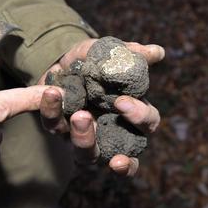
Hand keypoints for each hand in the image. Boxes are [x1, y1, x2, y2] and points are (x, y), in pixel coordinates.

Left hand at [38, 38, 163, 175]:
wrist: (66, 59)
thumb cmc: (97, 62)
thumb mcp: (113, 52)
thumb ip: (133, 53)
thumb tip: (157, 52)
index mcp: (133, 115)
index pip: (147, 124)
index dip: (139, 117)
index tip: (122, 102)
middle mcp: (113, 135)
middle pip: (119, 155)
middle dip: (108, 138)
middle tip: (85, 116)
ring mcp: (86, 138)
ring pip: (86, 154)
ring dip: (81, 136)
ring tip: (76, 113)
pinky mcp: (59, 129)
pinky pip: (53, 126)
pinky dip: (50, 110)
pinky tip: (50, 92)